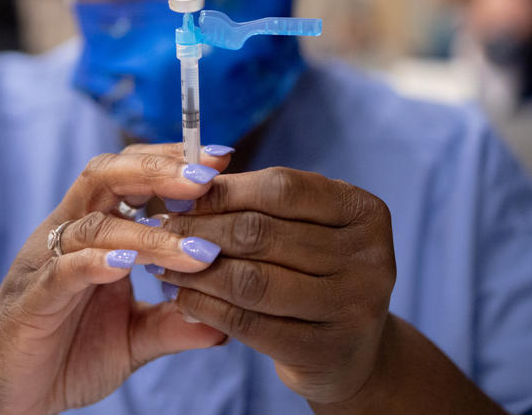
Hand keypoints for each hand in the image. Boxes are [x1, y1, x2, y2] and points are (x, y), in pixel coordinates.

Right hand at [0, 143, 230, 414]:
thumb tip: (227, 323)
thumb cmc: (68, 355)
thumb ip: (174, 323)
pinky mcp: (31, 301)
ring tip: (194, 249)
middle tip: (206, 177)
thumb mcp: (134, 337)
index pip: (129, 174)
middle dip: (158, 172)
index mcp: (92, 232)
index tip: (220, 159)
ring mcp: (45, 263)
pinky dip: (96, 263)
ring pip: (93, 225)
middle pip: (106, 176)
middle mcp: (67, 235)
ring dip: (148, 234)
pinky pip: (63, 271)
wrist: (10, 399)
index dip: (170, 161)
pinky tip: (128, 267)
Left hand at [153, 166, 396, 407]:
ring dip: (195, 270)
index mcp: (363, 211)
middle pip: (262, 233)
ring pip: (251, 280)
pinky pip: (248, 324)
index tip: (180, 193)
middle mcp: (369, 257)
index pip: (282, 189)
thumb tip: (188, 179)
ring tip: (163, 263)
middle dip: (201, 229)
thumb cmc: (314, 273)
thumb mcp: (306, 228)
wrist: (351, 352)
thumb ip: (260, 202)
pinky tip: (180, 298)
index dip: (224, 190)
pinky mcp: (326, 351)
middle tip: (162, 228)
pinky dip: (205, 307)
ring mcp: (353, 307)